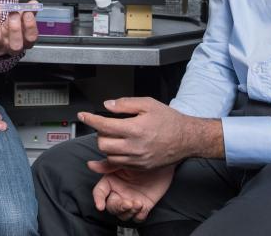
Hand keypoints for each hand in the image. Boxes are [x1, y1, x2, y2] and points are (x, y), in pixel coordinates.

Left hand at [0, 0, 38, 55]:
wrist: (0, 36)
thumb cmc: (14, 27)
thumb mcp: (23, 20)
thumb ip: (29, 12)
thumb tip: (34, 3)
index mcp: (26, 42)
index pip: (31, 38)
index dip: (30, 25)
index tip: (28, 12)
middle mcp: (13, 48)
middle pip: (15, 44)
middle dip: (15, 28)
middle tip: (13, 13)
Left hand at [79, 97, 223, 168]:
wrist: (187, 138)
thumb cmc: (169, 120)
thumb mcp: (148, 104)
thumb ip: (125, 104)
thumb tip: (107, 105)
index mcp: (135, 129)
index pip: (104, 125)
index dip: (90, 119)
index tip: (83, 115)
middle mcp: (134, 147)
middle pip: (102, 143)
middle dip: (100, 133)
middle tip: (105, 125)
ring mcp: (137, 160)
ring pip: (109, 155)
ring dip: (106, 145)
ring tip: (115, 136)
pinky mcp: (140, 167)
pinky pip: (119, 164)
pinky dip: (114, 156)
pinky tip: (117, 148)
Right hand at [89, 161, 174, 222]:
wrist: (163, 160)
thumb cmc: (143, 156)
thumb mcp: (125, 160)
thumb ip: (108, 165)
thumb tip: (90, 165)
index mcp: (112, 181)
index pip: (100, 193)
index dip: (98, 200)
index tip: (100, 206)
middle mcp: (119, 191)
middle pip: (111, 207)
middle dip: (118, 207)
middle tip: (127, 202)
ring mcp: (131, 199)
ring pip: (123, 215)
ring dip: (129, 212)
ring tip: (138, 203)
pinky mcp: (143, 205)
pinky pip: (137, 217)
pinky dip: (139, 215)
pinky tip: (143, 206)